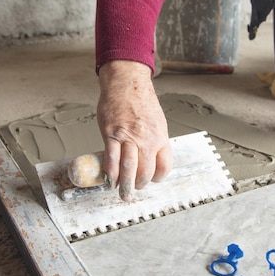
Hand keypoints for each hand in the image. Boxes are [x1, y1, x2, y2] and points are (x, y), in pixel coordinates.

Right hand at [97, 60, 172, 200]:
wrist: (126, 83)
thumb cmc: (140, 100)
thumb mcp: (157, 122)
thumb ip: (154, 140)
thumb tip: (151, 157)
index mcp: (160, 137)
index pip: (164, 166)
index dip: (157, 177)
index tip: (151, 180)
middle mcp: (146, 139)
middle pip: (145, 171)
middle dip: (139, 185)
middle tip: (133, 189)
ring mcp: (128, 137)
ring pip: (129, 169)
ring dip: (125, 185)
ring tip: (122, 192)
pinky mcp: (111, 134)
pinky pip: (111, 159)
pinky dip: (111, 173)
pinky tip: (110, 180)